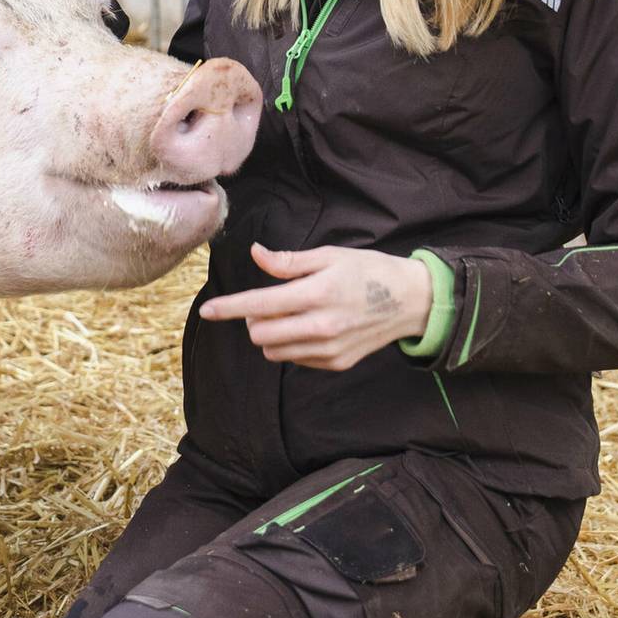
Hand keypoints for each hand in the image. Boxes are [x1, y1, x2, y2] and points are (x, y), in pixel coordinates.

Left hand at [198, 245, 433, 370]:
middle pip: (260, 333)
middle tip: (267, 303)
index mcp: (317, 293)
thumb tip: (255, 254)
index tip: (207, 311)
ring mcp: (329, 349)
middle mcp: (321, 326)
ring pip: (274, 351)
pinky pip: (295, 359)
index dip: (229, 308)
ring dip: (270, 334)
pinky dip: (291, 345)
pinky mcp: (336, 363)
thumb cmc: (367, 271)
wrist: (410, 302)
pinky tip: (308, 328)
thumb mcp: (329, 256)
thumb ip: (288, 262)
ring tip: (289, 315)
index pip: (259, 304)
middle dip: (253, 319)